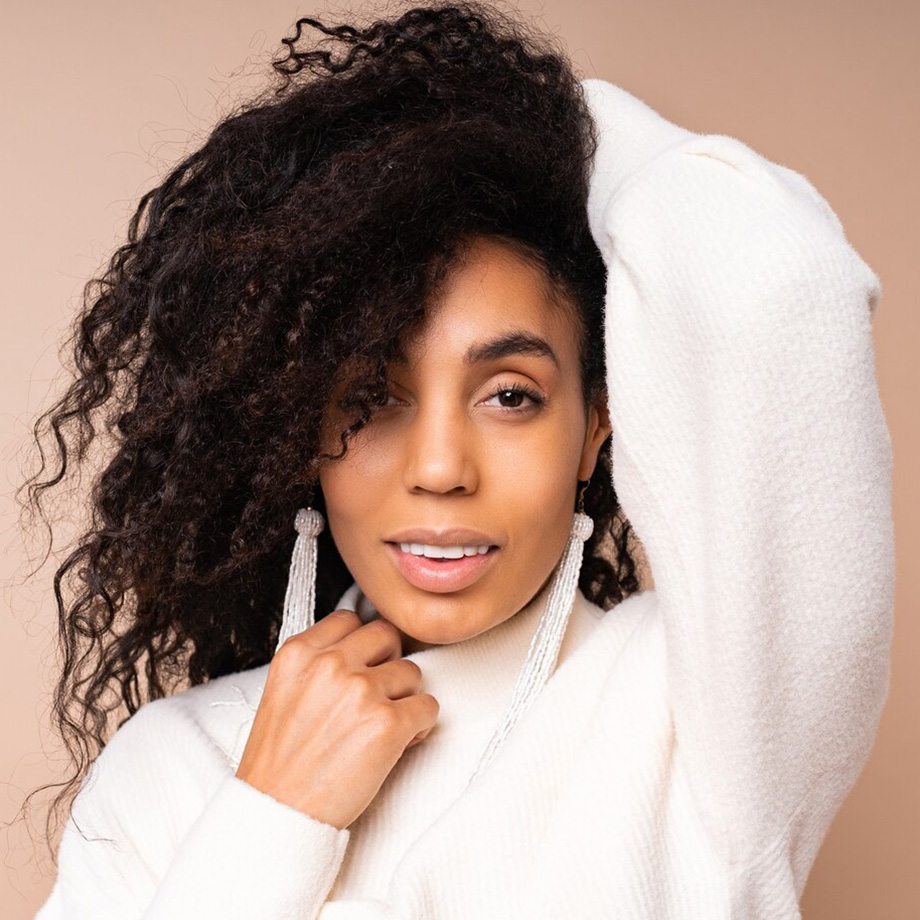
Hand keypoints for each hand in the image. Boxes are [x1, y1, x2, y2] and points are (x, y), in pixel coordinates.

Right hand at [235, 609, 439, 829]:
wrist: (278, 815)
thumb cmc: (280, 762)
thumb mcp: (282, 691)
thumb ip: (317, 662)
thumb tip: (362, 648)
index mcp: (299, 653)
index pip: (351, 620)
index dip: (362, 644)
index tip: (363, 665)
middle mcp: (330, 664)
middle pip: (387, 637)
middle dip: (388, 663)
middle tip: (379, 694)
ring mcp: (361, 691)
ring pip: (412, 672)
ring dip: (404, 698)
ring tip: (382, 726)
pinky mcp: (388, 724)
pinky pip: (428, 707)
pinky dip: (420, 727)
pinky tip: (398, 744)